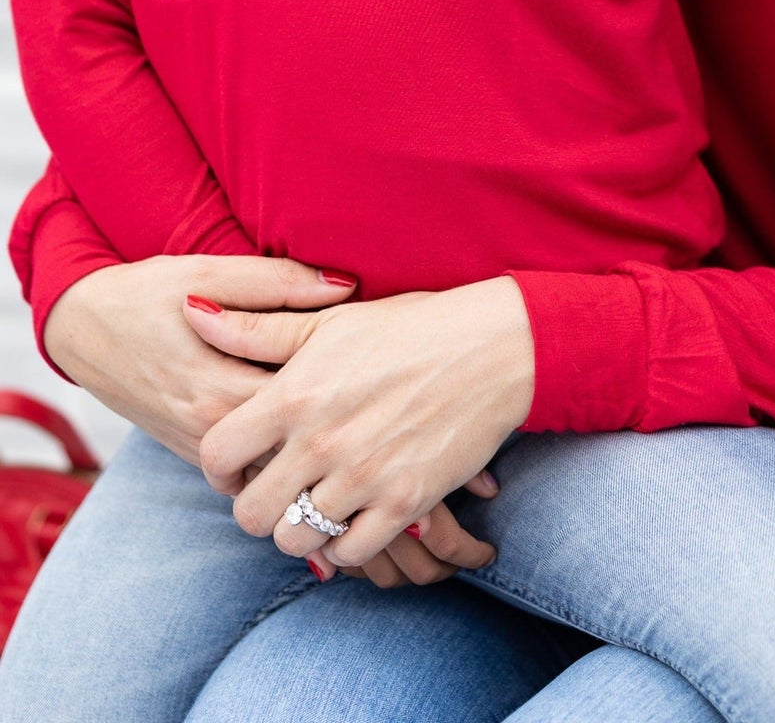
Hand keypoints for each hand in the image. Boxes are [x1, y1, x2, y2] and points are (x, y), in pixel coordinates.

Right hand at [43, 256, 358, 465]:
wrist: (80, 328)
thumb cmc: (148, 292)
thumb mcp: (211, 272)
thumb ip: (280, 283)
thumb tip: (347, 284)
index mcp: (222, 385)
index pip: (305, 404)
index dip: (350, 390)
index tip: (384, 374)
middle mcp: (210, 429)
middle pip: (293, 445)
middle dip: (337, 429)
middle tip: (382, 409)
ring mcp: (197, 448)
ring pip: (272, 468)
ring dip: (308, 451)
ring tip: (354, 427)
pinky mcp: (190, 453)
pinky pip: (247, 471)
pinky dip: (278, 457)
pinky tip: (310, 438)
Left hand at [188, 276, 533, 571]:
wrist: (493, 347)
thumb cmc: (409, 328)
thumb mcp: (330, 321)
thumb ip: (256, 328)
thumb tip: (190, 312)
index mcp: (296, 392)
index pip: (218, 454)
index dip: (219, 468)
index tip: (239, 464)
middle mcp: (322, 440)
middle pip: (251, 515)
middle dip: (258, 507)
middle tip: (280, 489)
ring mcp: (364, 476)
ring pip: (297, 541)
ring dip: (302, 529)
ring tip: (318, 503)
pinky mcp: (405, 502)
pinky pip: (351, 553)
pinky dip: (347, 544)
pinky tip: (355, 516)